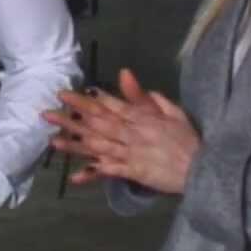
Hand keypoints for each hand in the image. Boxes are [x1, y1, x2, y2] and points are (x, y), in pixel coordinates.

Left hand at [43, 69, 200, 193]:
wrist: (203, 166)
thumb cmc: (187, 139)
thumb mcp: (172, 110)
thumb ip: (147, 95)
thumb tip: (126, 75)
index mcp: (140, 116)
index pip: (108, 105)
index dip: (85, 100)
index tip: (65, 94)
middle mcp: (132, 132)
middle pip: (97, 123)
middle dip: (71, 118)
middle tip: (47, 113)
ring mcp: (131, 153)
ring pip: (98, 146)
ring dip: (74, 143)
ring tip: (53, 140)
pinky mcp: (134, 172)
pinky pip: (110, 172)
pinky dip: (93, 173)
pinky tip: (74, 176)